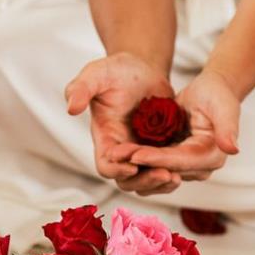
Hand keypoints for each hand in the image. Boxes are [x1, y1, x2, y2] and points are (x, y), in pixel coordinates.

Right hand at [65, 52, 182, 195]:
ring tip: (176, 178)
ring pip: (145, 182)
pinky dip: (171, 177)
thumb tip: (70, 107)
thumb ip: (81, 87)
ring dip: (159, 184)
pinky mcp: (158, 154)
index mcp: (104, 139)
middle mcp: (121, 153)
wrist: (143, 70)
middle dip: (144, 180)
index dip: (117, 169)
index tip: (133, 164)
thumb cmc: (117, 71)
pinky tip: (184, 172)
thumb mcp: (97, 73)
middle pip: (127, 180)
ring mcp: (140, 156)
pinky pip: (162, 174)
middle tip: (164, 174)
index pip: (105, 165)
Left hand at [126, 67, 239, 182]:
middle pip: (166, 170)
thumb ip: (228, 127)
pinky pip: (152, 168)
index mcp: (212, 157)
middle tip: (119, 156)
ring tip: (116, 155)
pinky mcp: (173, 164)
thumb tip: (232, 149)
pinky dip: (137, 162)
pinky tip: (119, 155)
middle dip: (142, 164)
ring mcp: (186, 169)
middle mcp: (200, 169)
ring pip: (156, 173)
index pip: (181, 161)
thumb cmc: (216, 94)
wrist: (209, 92)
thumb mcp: (223, 105)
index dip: (158, 159)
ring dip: (136, 166)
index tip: (137, 154)